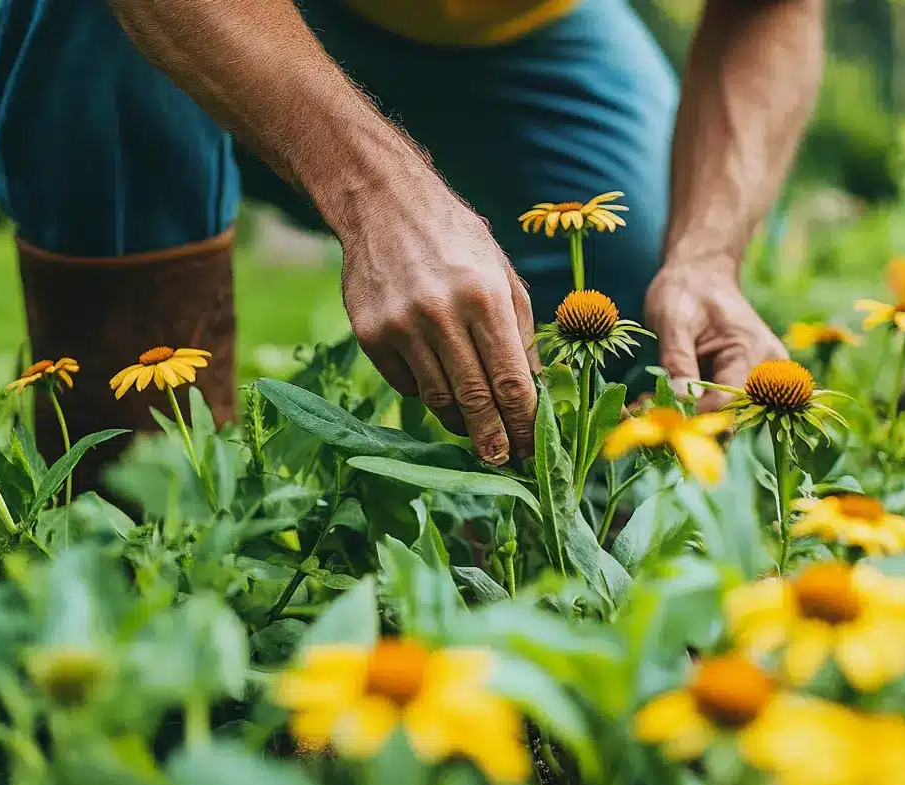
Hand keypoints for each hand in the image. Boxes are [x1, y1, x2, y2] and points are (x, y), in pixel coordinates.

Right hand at [340, 185, 538, 464]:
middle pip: (473, 399)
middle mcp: (442, 313)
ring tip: (471, 428)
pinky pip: (404, 384)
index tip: (530, 449)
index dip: (523, 423)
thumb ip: (521, 333)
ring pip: (436, 398)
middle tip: (502, 460)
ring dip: (458, 421)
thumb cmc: (456, 240)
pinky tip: (434, 378)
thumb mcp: (502, 275)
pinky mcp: (370, 334)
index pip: (510, 380)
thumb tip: (534, 393)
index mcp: (485, 297)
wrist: (384, 204)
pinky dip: (423, 390)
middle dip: (492, 438)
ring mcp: (401, 326)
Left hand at [645, 262, 786, 412]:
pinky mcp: (746, 383)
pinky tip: (665, 399)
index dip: (691, 413)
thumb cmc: (687, 290)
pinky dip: (694, 408)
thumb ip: (678, 360)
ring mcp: (759, 379)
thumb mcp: (673, 319)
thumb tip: (681, 400)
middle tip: (645, 412)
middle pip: (729, 413)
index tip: (655, 413)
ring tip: (652, 404)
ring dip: (689, 415)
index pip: (726, 400)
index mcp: (751, 350)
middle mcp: (766, 369)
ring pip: (725, 414)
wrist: (701, 274)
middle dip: (688, 418)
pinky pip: (722, 405)